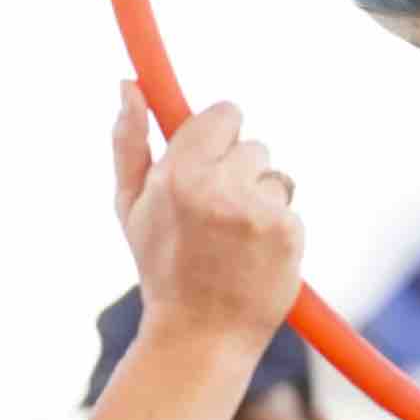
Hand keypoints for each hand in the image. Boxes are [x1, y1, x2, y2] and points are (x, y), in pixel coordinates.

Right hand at [112, 86, 304, 351]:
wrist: (199, 335)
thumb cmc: (162, 266)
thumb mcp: (131, 205)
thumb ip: (128, 142)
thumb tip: (128, 84)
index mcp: (177, 173)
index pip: (224, 114)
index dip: (221, 135)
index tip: (214, 157)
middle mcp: (218, 186)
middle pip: (254, 145)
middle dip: (240, 173)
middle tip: (218, 216)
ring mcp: (256, 209)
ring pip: (277, 176)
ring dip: (263, 200)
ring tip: (236, 240)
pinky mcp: (287, 232)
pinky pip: (291, 208)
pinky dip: (278, 229)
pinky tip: (255, 256)